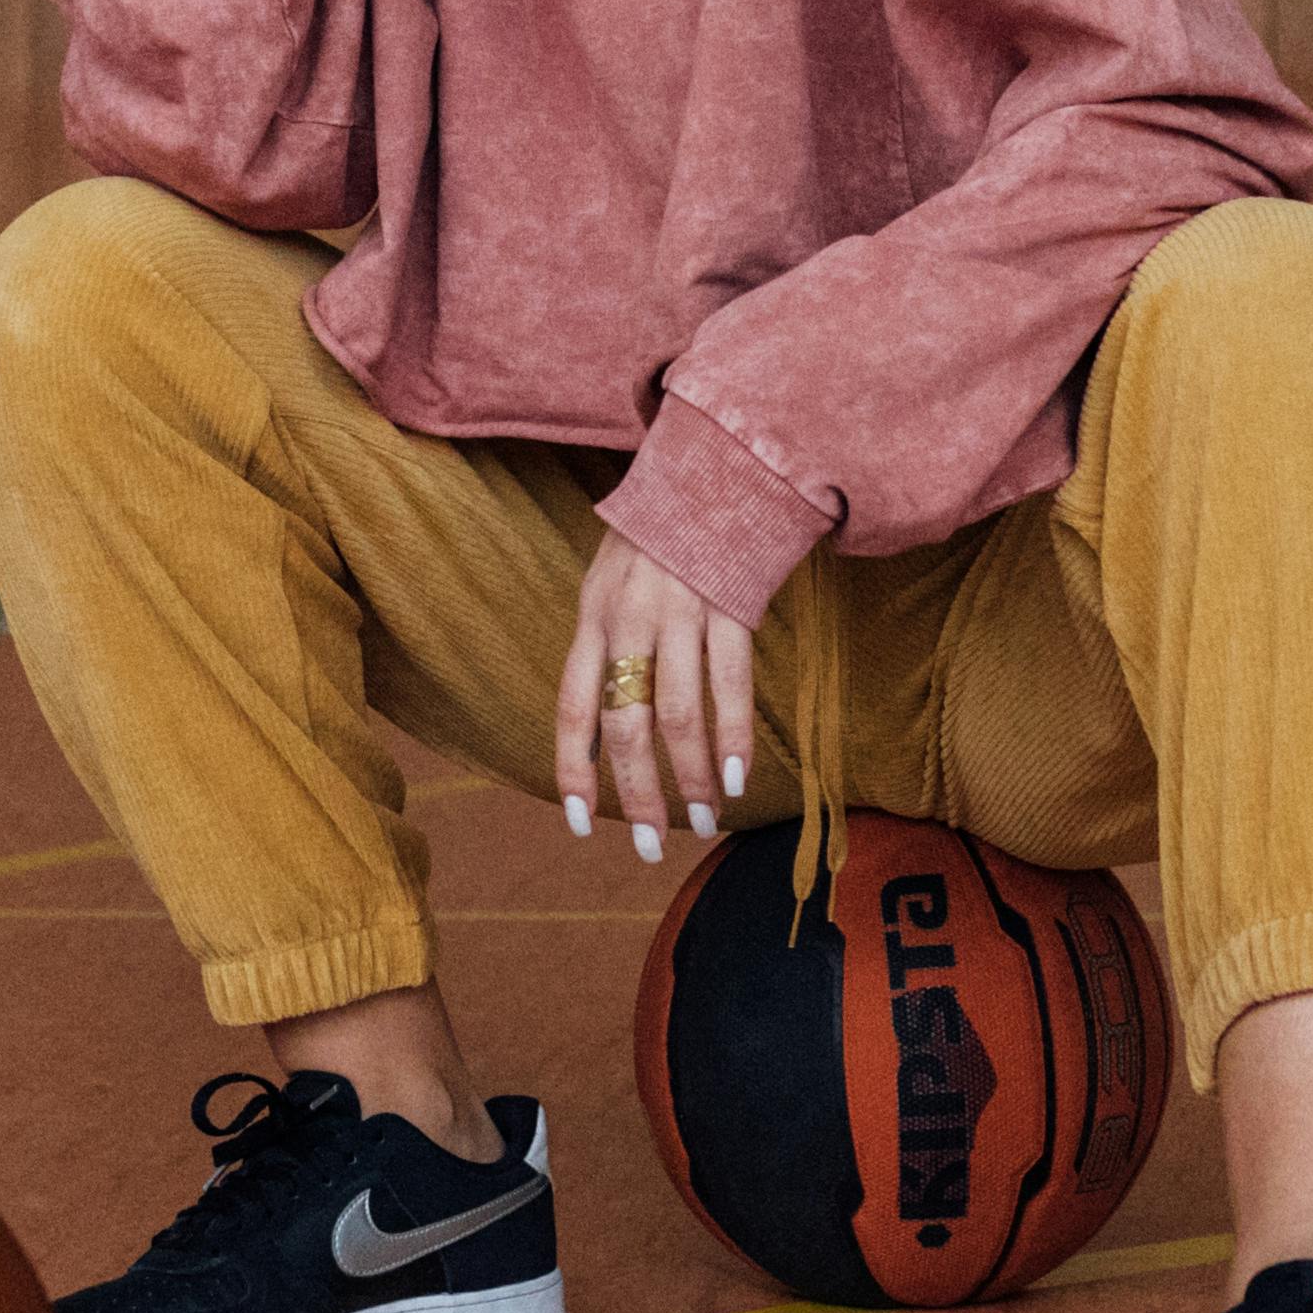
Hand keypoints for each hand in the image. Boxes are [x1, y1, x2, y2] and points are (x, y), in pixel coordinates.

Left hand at [552, 520, 756, 864]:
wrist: (714, 465)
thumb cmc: (657, 534)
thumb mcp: (608, 581)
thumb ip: (602, 649)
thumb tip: (596, 732)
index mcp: (592, 615)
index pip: (573, 708)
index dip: (574, 770)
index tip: (580, 825)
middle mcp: (629, 617)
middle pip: (627, 724)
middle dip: (639, 795)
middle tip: (651, 847)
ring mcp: (681, 611)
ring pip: (679, 714)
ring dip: (692, 779)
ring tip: (704, 822)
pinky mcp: (731, 605)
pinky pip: (732, 684)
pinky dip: (734, 738)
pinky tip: (739, 779)